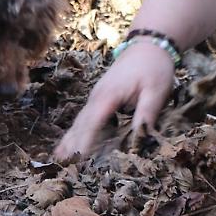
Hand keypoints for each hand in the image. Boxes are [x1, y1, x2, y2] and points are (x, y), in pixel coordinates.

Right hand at [54, 41, 176, 160]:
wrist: (149, 44)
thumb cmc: (154, 67)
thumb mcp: (156, 91)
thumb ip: (146, 114)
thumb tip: (140, 139)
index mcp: (108, 96)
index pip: (92, 124)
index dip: (84, 144)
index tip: (77, 163)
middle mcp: (96, 97)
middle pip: (81, 125)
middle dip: (73, 148)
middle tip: (65, 171)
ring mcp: (95, 96)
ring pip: (79, 122)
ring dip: (69, 142)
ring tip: (59, 162)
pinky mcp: (99, 98)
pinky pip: (83, 119)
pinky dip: (74, 133)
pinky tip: (65, 146)